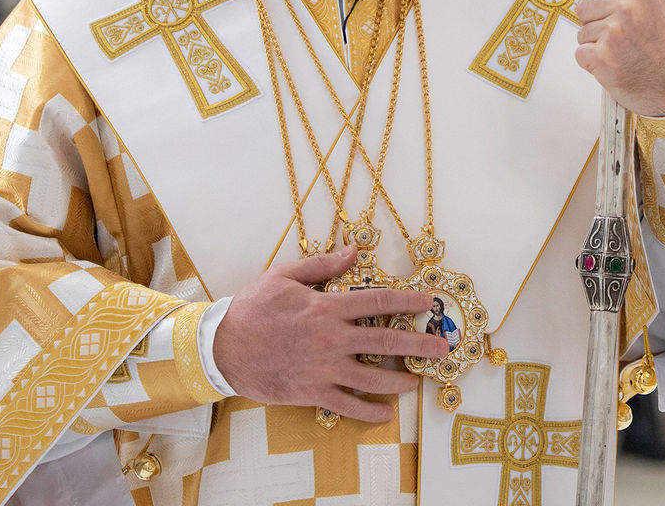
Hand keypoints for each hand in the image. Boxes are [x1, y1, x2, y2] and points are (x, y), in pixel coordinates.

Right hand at [211, 246, 448, 422]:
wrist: (222, 348)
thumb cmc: (252, 309)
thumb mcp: (284, 276)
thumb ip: (322, 265)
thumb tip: (354, 252)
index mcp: (327, 307)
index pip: (379, 302)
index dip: (408, 301)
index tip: (429, 302)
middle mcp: (332, 339)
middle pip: (387, 342)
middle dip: (419, 345)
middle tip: (442, 348)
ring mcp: (325, 369)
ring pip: (374, 378)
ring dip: (401, 380)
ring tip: (417, 380)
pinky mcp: (313, 392)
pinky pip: (348, 404)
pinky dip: (369, 411)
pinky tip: (385, 413)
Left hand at [574, 0, 664, 117]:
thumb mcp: (654, 7)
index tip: (606, 2)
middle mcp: (629, 9)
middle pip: (584, 5)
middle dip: (596, 22)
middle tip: (622, 36)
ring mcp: (615, 34)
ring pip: (582, 31)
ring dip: (596, 44)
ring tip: (621, 52)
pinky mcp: (603, 58)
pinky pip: (581, 53)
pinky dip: (593, 62)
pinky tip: (615, 65)